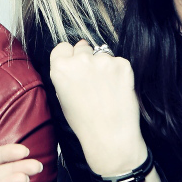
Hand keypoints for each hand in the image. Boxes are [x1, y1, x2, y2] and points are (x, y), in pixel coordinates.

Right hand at [48, 40, 145, 173]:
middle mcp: (80, 60)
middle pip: (82, 47)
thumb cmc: (84, 122)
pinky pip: (118, 62)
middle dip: (87, 58)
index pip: (62, 47)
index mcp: (60, 68)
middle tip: (92, 79)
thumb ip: (64, 75)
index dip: (69, 56)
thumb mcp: (62, 98)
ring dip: (104, 66)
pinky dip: (119, 73)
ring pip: (102, 55)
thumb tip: (73, 62)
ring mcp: (102, 60)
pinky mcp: (122, 64)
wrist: (109, 135)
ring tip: (106, 89)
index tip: (74, 64)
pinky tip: (116, 89)